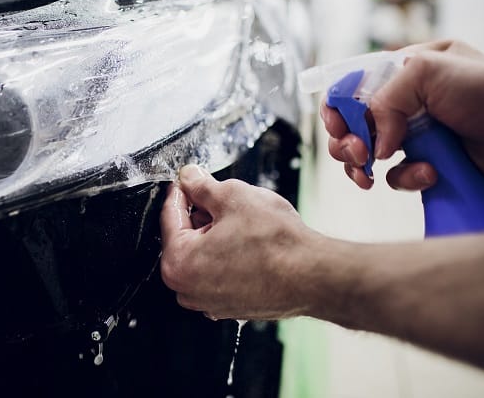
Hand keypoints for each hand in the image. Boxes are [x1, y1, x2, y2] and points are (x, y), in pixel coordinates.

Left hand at [159, 164, 321, 319]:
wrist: (313, 276)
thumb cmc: (276, 244)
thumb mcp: (232, 197)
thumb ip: (203, 186)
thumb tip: (190, 177)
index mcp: (178, 263)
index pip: (169, 216)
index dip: (181, 191)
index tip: (187, 180)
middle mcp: (188, 290)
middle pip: (185, 238)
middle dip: (200, 215)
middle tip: (220, 198)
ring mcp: (210, 302)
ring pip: (204, 256)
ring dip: (216, 235)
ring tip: (242, 220)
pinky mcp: (232, 306)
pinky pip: (220, 272)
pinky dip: (229, 255)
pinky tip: (250, 242)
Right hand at [321, 40, 483, 189]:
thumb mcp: (428, 71)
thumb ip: (385, 98)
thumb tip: (374, 145)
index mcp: (400, 72)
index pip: (350, 88)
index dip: (336, 109)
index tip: (339, 128)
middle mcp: (403, 103)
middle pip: (350, 126)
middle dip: (345, 143)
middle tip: (358, 155)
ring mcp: (414, 135)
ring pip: (366, 156)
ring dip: (363, 168)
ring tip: (371, 176)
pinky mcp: (426, 162)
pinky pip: (397, 177)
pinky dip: (406, 179)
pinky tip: (429, 174)